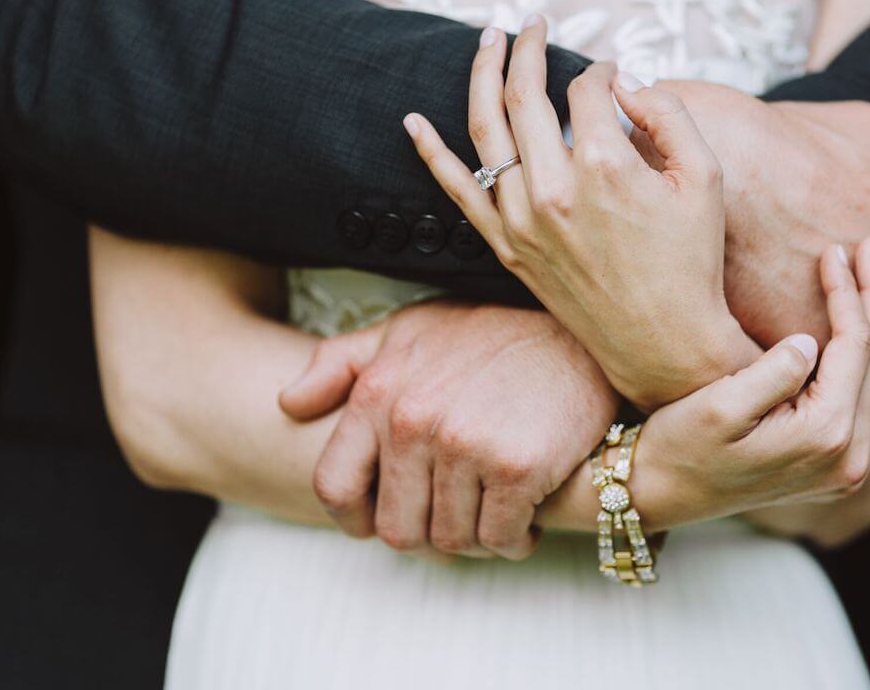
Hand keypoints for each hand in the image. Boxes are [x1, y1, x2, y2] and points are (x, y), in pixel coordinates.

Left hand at [279, 301, 618, 559]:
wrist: (580, 329)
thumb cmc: (492, 331)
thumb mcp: (408, 329)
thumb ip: (342, 364)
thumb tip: (289, 403)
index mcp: (379, 393)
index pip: (335, 486)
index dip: (355, 517)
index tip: (383, 518)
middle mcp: (414, 422)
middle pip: (398, 529)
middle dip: (427, 532)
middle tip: (458, 515)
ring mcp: (464, 447)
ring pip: (451, 540)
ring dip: (475, 538)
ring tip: (495, 509)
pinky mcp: (516, 468)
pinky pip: (500, 539)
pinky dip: (514, 538)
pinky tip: (527, 513)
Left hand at [404, 17, 757, 410]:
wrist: (663, 343)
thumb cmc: (692, 262)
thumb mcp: (706, 178)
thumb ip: (668, 115)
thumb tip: (624, 83)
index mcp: (605, 164)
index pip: (586, 89)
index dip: (601, 70)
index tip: (612, 74)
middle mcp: (553, 188)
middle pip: (523, 95)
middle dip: (526, 49)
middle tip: (531, 24)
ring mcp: (522, 219)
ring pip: (485, 130)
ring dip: (481, 76)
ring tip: (487, 41)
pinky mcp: (506, 247)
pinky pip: (457, 191)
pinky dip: (431, 153)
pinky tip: (413, 121)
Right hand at [537, 239, 869, 532]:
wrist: (659, 492)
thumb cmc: (678, 444)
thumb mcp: (718, 404)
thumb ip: (773, 372)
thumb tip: (813, 340)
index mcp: (824, 437)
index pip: (856, 346)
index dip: (849, 291)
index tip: (832, 249)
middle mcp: (849, 460)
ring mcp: (849, 469)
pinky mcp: (839, 467)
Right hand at [652, 80, 869, 345]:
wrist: (731, 158)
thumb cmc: (799, 140)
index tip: (863, 310)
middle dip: (863, 349)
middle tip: (827, 337)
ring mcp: (842, 318)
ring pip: (840, 367)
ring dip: (824, 364)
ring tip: (793, 354)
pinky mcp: (787, 336)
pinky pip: (791, 368)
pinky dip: (781, 365)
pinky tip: (761, 352)